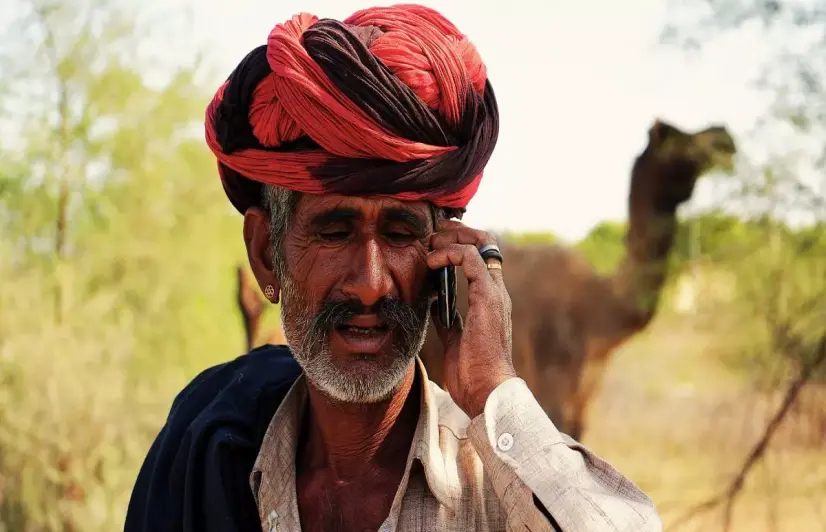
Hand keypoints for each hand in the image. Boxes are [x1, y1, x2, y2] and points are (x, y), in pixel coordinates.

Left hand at [427, 221, 516, 417]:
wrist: (485, 391)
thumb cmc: (472, 372)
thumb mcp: (455, 338)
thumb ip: (448, 319)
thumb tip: (435, 304)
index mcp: (489, 299)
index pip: (481, 257)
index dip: (459, 243)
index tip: (434, 245)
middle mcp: (495, 291)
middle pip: (485, 241)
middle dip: (457, 231)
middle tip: (432, 235)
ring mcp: (493, 292)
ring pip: (480, 242)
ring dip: (452, 237)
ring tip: (430, 244)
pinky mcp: (486, 296)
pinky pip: (470, 258)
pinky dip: (449, 253)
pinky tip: (431, 261)